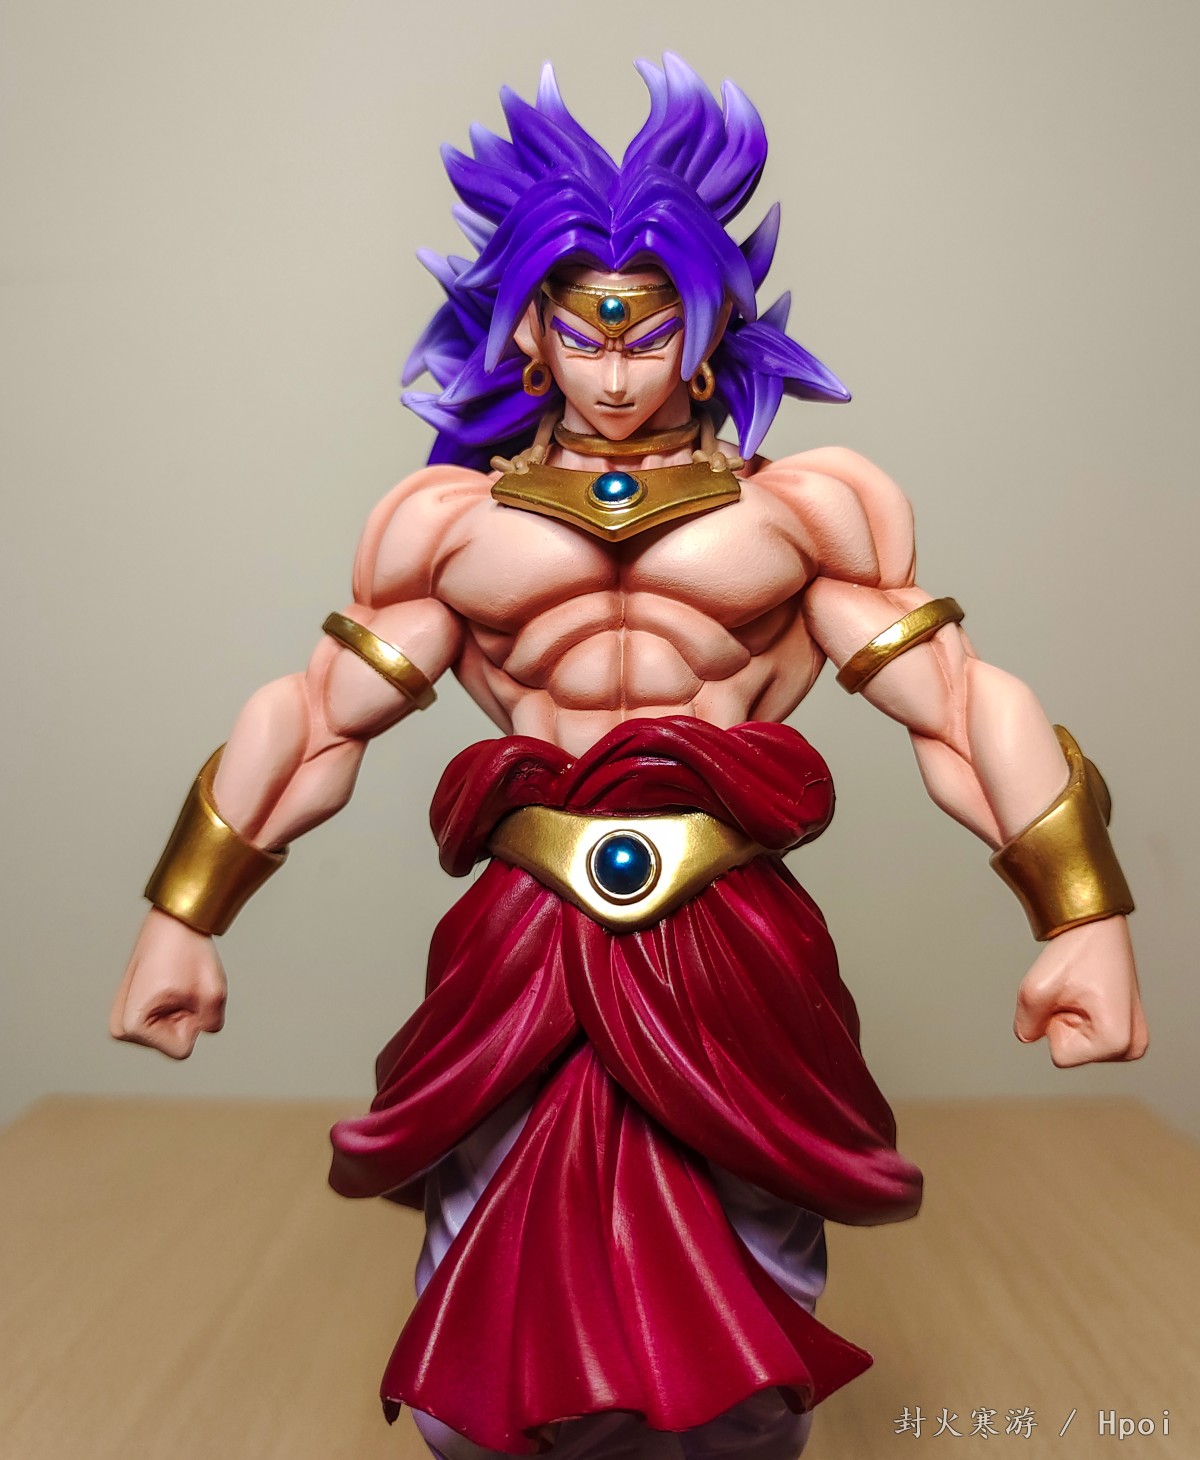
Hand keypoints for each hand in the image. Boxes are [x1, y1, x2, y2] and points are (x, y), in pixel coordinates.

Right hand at [110, 908, 226, 1058]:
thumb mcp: (213, 993)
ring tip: (176, 982)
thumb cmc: (189, 951)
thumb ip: (211, 1024)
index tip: (185, 993)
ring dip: (182, 1010)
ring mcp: (122, 1019)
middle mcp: (120, 1028)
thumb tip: (204, 1029)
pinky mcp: (130, 1011)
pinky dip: (175, 1005)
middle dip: (186, 1018)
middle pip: (174, 1042)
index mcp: (131, 1026)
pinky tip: (171, 982)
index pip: (181, 1049)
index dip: (193, 1022)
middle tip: (182, 986)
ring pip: (170, 1032)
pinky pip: (165, 1021)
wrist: (175, 921)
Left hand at [1014, 916, 1147, 1066]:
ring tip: (1083, 991)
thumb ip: (1025, 1024)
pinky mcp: (1129, 1031)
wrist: (1097, 927)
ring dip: (1070, 1019)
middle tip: (1076, 991)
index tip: (1069, 996)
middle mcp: (1132, 1047)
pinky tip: (1090, 994)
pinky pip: (1086, 1037)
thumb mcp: (1035, 989)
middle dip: (1062, 1023)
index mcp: (1117, 1041)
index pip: (1059, 1056)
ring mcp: (1134, 1040)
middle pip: (1070, 1052)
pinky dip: (1079, 1017)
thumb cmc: (1075, 952)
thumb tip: (1028, 1037)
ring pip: (1076, 1045)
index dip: (1052, 1024)